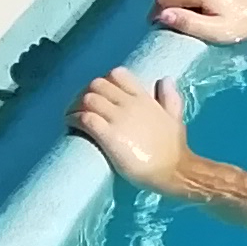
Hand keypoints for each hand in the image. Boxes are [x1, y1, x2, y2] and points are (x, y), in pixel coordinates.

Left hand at [73, 70, 190, 185]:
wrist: (172, 171)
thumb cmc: (173, 148)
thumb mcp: (175, 118)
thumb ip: (170, 97)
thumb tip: (165, 79)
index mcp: (144, 98)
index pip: (118, 74)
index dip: (104, 81)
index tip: (99, 93)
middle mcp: (130, 104)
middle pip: (97, 85)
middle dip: (85, 93)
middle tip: (80, 107)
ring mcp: (118, 119)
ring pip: (88, 99)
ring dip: (75, 106)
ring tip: (72, 116)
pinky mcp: (108, 136)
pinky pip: (85, 118)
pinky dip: (74, 119)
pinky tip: (70, 125)